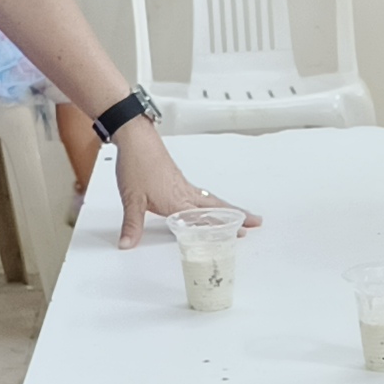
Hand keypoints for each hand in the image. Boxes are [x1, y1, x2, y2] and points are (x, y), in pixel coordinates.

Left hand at [107, 125, 253, 248]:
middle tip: (256, 222)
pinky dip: (212, 202)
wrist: (135, 139)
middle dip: (237, 216)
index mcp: (177, 201)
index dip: (223, 228)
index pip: (205, 220)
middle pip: (217, 208)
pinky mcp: (178, 180)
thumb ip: (132, 225)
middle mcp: (185, 193)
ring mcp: (184, 185)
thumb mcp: (131, 199)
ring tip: (242, 215)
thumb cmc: (136, 164)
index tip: (241, 234)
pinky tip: (211, 204)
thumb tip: (127, 244)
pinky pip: (201, 195)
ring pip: (211, 201)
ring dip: (227, 209)